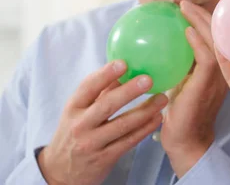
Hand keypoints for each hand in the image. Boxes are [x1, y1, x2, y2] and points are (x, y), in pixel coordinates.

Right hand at [37, 60, 167, 184]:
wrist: (61, 172)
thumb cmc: (74, 134)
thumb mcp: (78, 112)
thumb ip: (99, 93)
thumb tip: (122, 70)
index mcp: (73, 108)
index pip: (87, 87)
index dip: (105, 74)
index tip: (123, 63)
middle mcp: (80, 125)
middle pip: (106, 105)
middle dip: (129, 91)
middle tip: (148, 80)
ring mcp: (92, 143)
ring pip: (122, 125)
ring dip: (145, 111)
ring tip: (162, 99)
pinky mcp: (104, 158)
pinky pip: (129, 141)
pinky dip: (145, 129)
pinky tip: (157, 118)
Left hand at [160, 0, 227, 177]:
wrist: (185, 141)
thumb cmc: (178, 113)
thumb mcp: (179, 82)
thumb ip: (179, 63)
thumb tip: (159, 41)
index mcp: (216, 68)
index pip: (215, 38)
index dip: (205, 20)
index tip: (187, 8)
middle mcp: (222, 70)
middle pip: (219, 34)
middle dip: (204, 15)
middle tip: (185, 2)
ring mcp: (218, 77)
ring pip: (216, 41)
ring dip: (201, 22)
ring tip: (185, 8)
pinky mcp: (209, 85)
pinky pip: (207, 58)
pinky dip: (197, 42)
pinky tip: (186, 30)